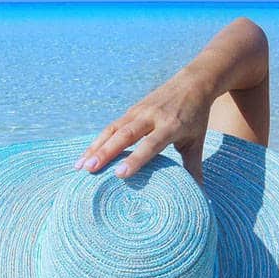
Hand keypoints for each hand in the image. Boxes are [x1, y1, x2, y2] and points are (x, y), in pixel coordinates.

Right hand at [73, 69, 214, 183]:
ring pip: (113, 130)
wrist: (192, 82)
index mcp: (171, 126)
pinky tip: (85, 156)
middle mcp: (151, 117)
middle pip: (125, 135)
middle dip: (106, 153)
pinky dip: (97, 141)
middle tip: (90, 170)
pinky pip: (111, 127)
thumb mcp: (197, 141)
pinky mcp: (131, 110)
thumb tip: (198, 195)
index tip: (120, 174)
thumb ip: (193, 167)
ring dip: (95, 147)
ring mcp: (138, 111)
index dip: (135, 159)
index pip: (151, 144)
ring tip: (80, 166)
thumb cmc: (196, 116)